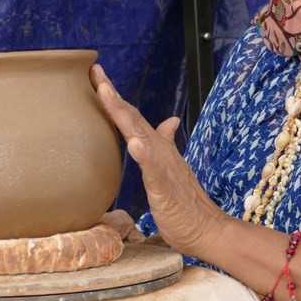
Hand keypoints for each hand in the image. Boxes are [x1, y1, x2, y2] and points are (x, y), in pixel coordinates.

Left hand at [90, 64, 228, 259]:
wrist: (206, 227)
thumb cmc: (184, 202)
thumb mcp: (169, 168)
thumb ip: (167, 143)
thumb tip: (169, 121)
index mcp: (157, 147)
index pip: (132, 117)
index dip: (114, 98)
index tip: (96, 76)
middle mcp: (160, 151)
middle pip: (132, 118)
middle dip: (112, 95)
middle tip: (95, 73)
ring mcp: (163, 167)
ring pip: (140, 134)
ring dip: (122, 114)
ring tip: (106, 95)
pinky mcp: (165, 187)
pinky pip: (154, 169)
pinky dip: (145, 155)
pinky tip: (135, 144)